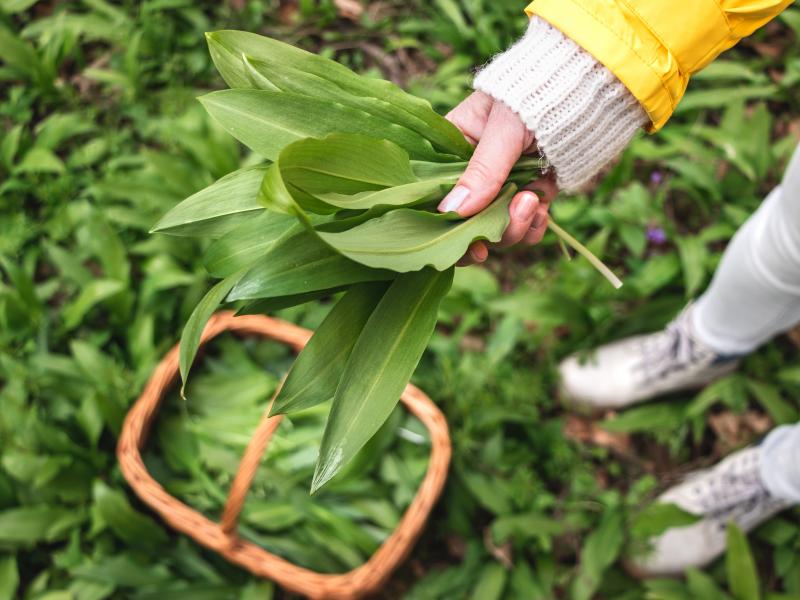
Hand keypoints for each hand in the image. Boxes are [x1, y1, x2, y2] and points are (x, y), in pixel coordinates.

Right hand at [441, 91, 556, 264]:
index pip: (436, 195)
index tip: (469, 243)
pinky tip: (543, 210)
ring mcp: (501, 187)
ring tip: (533, 201)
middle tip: (504, 227)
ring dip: (516, 226)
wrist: (588, 90)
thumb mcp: (503, 130)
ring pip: (497, 229)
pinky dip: (534, 225)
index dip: (446, 226)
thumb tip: (450, 211)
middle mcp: (472, 172)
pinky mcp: (529, 194)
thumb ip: (480, 171)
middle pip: (466, 222)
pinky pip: (525, 226)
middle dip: (489, 230)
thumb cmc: (536, 94)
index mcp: (452, 150)